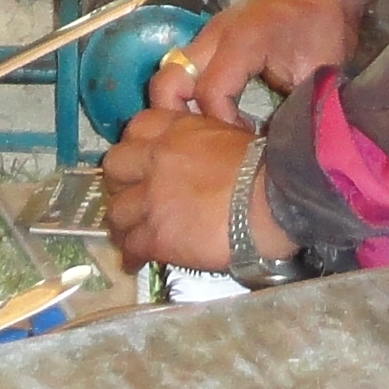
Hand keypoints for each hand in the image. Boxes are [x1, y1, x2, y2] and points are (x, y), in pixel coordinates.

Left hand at [103, 105, 290, 270]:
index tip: (142, 160)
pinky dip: (132, 255)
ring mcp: (152, 198)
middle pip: (114, 166)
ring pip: (116, 211)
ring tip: (131, 234)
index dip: (136, 146)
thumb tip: (202, 158)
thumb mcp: (233, 136)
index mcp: (178, 130)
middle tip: (132, 195)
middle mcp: (157, 159)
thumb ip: (204, 142)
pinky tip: (137, 262)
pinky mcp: (157, 235)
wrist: (274, 205)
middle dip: (120, 182)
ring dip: (123, 223)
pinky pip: (131, 246)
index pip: (137, 126)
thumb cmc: (266, 171)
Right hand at [150, 0, 361, 124]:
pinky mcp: (210, 39)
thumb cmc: (323, 24)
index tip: (245, 145)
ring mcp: (208, 35)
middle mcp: (214, 37)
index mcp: (241, 42)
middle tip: (206, 144)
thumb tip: (277, 145)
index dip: (223, 127)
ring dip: (180, 107)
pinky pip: (184, 70)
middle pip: (167, 82)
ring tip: (208, 133)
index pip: (209, 94)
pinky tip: (215, 115)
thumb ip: (293, 106)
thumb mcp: (318, 70)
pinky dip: (189, 95)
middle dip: (177, 119)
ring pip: (169, 75)